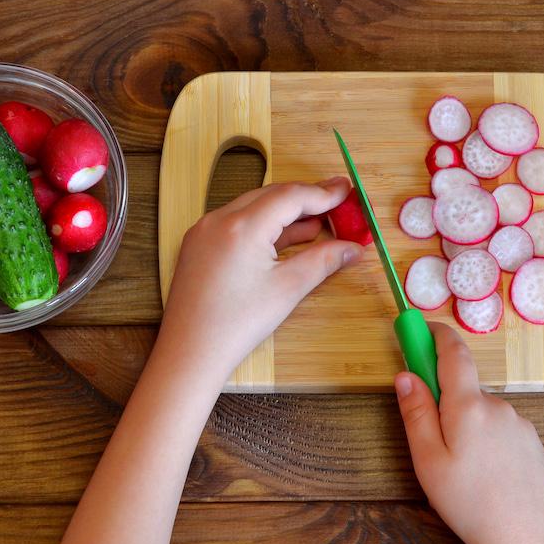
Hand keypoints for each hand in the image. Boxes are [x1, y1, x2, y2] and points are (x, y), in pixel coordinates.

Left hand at [159, 176, 364, 379]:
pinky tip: (286, 236)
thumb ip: (323, 261)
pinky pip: (237, 223)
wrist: (190, 353)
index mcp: (242, 226)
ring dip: (286, 212)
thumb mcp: (288, 288)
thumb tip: (353, 248)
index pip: (290, 196)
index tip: (347, 191)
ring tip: (319, 220)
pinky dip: (264, 226)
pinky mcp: (198, 245)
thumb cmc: (237, 324)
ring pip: (253, 208)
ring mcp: (204, 231)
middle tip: (337, 200)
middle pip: (271, 195)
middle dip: (306, 198)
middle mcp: (219, 219)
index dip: (323, 193)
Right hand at [394, 323, 543, 543]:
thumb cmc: (472, 504)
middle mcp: (499, 406)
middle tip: (432, 441)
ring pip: (483, 414)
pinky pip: (502, 432)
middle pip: (466, 389)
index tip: (422, 327)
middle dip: (446, 402)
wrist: (527, 539)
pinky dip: (488, 444)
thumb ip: (416, 414)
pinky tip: (485, 478)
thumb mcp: (429, 461)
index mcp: (469, 406)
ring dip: (467, 428)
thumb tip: (405, 376)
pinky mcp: (534, 444)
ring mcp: (520, 425)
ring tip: (462, 473)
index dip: (437, 335)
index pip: (454, 354)